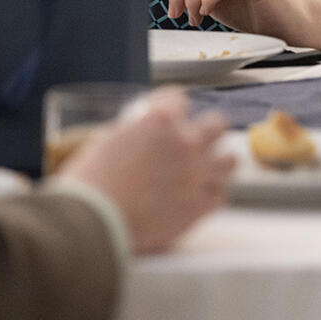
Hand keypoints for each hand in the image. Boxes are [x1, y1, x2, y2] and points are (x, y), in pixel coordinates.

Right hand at [59, 90, 233, 253]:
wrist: (92, 222)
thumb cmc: (91, 182)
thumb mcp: (106, 140)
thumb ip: (133, 132)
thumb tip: (138, 135)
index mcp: (160, 120)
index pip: (178, 97)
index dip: (171, 102)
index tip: (169, 109)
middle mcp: (186, 143)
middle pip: (216, 124)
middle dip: (207, 128)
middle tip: (197, 136)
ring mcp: (197, 175)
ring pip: (229, 161)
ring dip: (216, 162)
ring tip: (205, 168)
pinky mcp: (199, 206)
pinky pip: (220, 195)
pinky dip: (211, 193)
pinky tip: (200, 194)